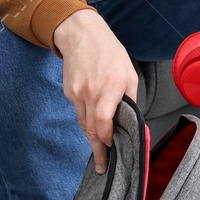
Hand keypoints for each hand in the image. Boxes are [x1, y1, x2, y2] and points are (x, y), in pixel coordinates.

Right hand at [52, 9, 139, 173]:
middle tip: (102, 165)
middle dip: (97, 149)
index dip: (107, 139)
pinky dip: (85, 117)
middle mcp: (89, 93)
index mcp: (108, 88)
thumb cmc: (109, 52)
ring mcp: (76, 93)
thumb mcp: (128, 73)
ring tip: (100, 147)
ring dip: (91, 135)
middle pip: (90, 129)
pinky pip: (78, 111)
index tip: (112, 149)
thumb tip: (131, 120)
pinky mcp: (68, 92)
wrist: (80, 34)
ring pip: (82, 122)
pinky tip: (92, 116)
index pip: (103, 122)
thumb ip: (130, 99)